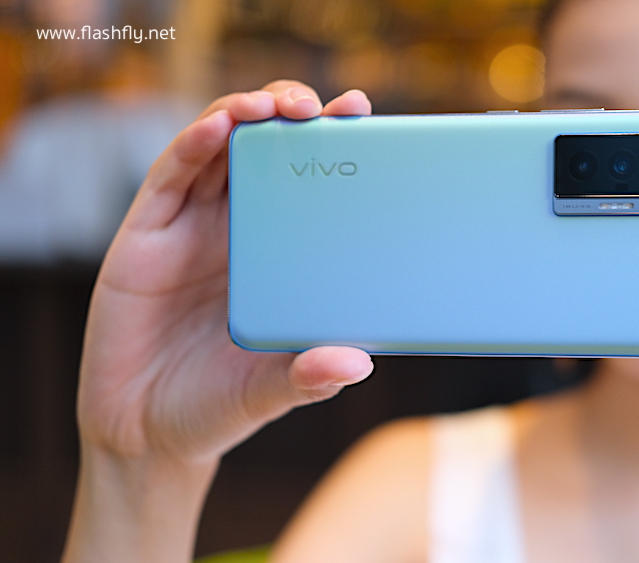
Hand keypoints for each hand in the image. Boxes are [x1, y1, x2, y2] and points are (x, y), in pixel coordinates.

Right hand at [78, 82, 374, 464]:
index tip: (363, 116)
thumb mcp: (274, 389)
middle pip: (264, 149)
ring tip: (273, 106)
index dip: (331, 144)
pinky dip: (192, 145)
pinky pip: (169, 178)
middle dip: (291, 115)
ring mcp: (188, 227)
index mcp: (276, 253)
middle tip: (322, 108)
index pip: (308, 182)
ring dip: (243, 114)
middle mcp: (234, 230)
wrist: (146, 434)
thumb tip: (359, 364)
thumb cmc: (218, 403)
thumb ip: (311, 377)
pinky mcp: (145, 235)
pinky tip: (218, 128)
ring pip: (216, 148)